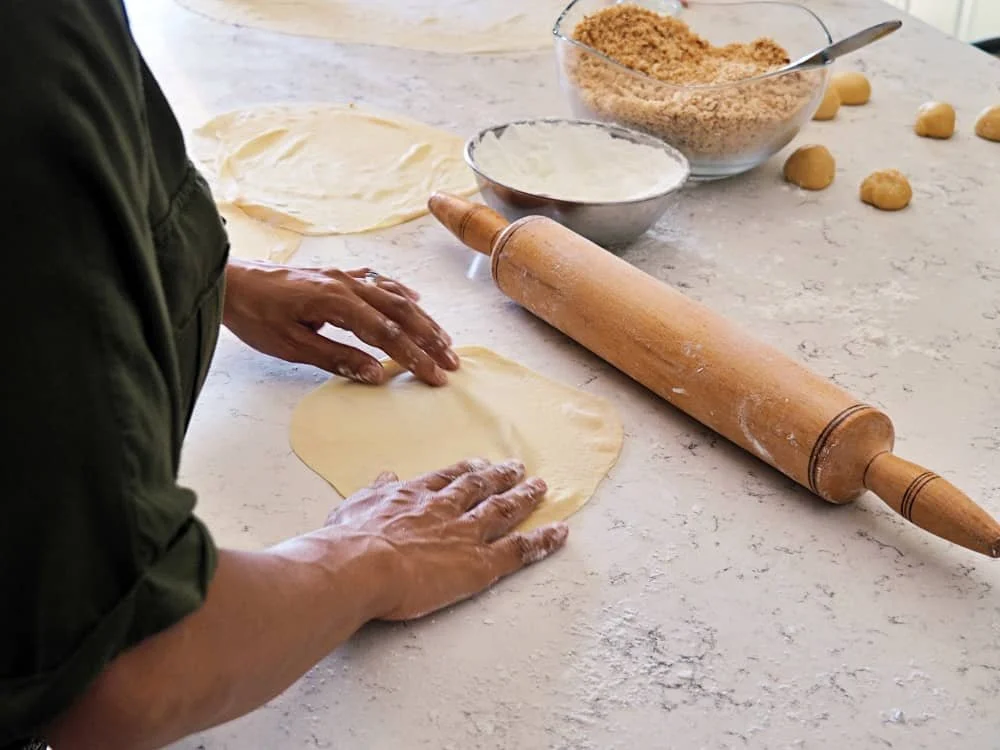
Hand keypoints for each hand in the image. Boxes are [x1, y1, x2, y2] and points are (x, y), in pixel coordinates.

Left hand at [223, 259, 459, 385]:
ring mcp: (343, 277)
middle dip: (429, 339)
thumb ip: (337, 358)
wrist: (229, 282)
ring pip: (394, 296)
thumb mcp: (292, 345)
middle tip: (451, 362)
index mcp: (336, 302)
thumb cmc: (254, 316)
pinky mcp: (336, 276)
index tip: (435, 376)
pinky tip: (414, 302)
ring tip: (444, 339)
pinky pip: (378, 281)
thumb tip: (377, 374)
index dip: (415, 357)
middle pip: (400, 313)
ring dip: (421, 319)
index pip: (387, 334)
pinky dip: (400, 292)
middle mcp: (347, 285)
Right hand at [327, 459, 568, 620]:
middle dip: (501, 477)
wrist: (359, 564)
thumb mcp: (354, 506)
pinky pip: (519, 550)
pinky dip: (542, 541)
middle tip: (518, 467)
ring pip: (504, 511)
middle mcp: (446, 509)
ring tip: (541, 488)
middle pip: (481, 488)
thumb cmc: (348, 541)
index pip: (447, 478)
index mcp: (415, 496)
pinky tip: (559, 533)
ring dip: (525, 497)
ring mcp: (466, 534)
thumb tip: (385, 477)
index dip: (466, 471)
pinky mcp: (480, 563)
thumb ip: (374, 492)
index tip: (479, 464)